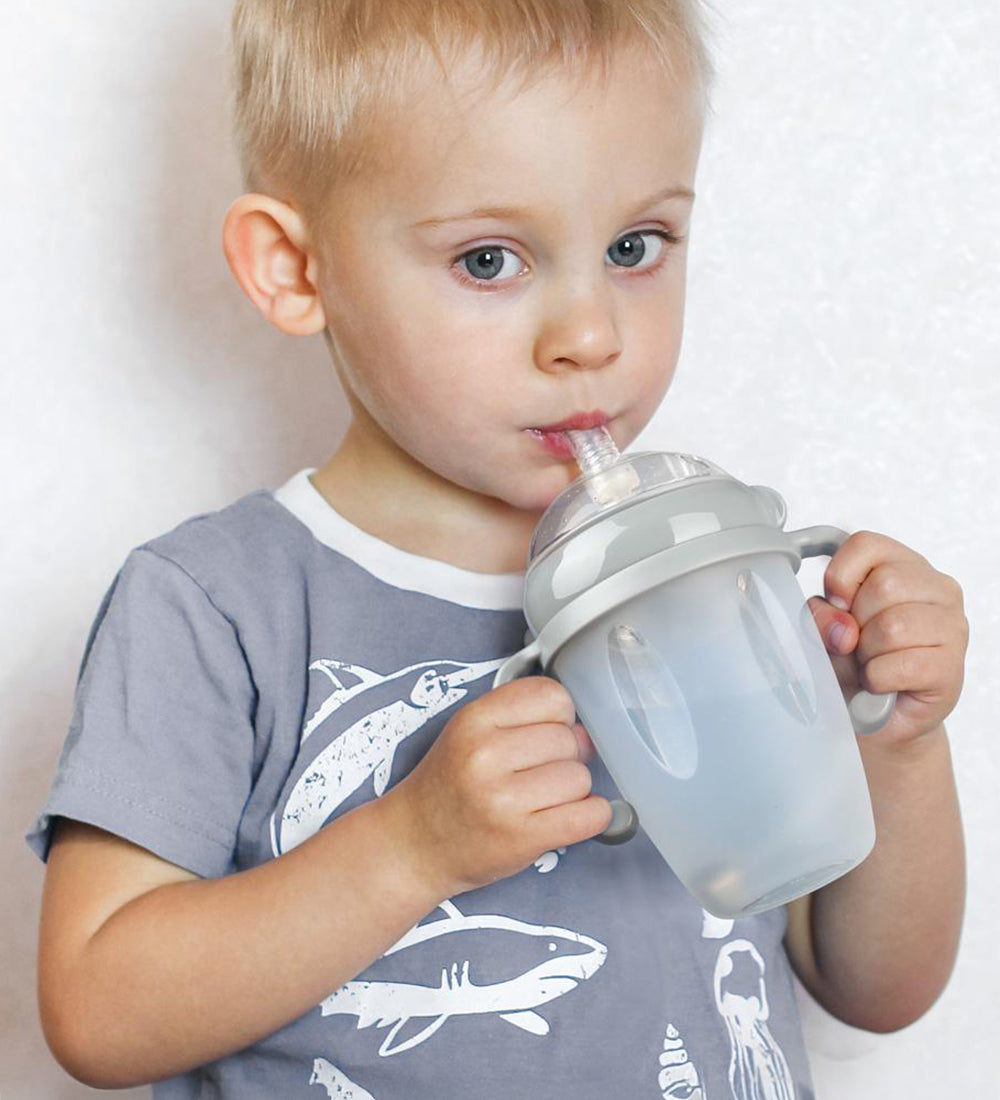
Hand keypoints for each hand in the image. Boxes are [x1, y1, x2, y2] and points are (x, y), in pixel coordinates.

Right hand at [385, 677, 611, 896]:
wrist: (414, 845)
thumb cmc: (448, 788)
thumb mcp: (469, 733)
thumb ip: (521, 720)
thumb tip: (587, 732)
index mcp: (474, 720)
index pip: (551, 696)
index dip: (558, 717)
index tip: (547, 733)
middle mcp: (485, 755)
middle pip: (569, 740)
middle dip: (564, 758)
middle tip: (538, 774)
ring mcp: (502, 798)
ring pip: (580, 778)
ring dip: (573, 792)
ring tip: (542, 799)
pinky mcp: (521, 838)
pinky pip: (589, 816)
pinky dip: (592, 816)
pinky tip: (572, 817)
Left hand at [807, 530, 968, 748]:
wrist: (876, 717)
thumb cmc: (854, 663)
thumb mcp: (825, 630)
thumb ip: (821, 617)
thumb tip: (842, 629)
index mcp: (905, 566)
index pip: (866, 544)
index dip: (840, 576)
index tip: (838, 604)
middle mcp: (937, 589)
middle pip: (883, 585)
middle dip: (856, 622)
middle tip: (859, 644)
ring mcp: (952, 627)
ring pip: (894, 626)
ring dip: (867, 655)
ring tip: (872, 664)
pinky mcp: (952, 667)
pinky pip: (901, 665)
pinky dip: (877, 680)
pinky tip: (882, 683)